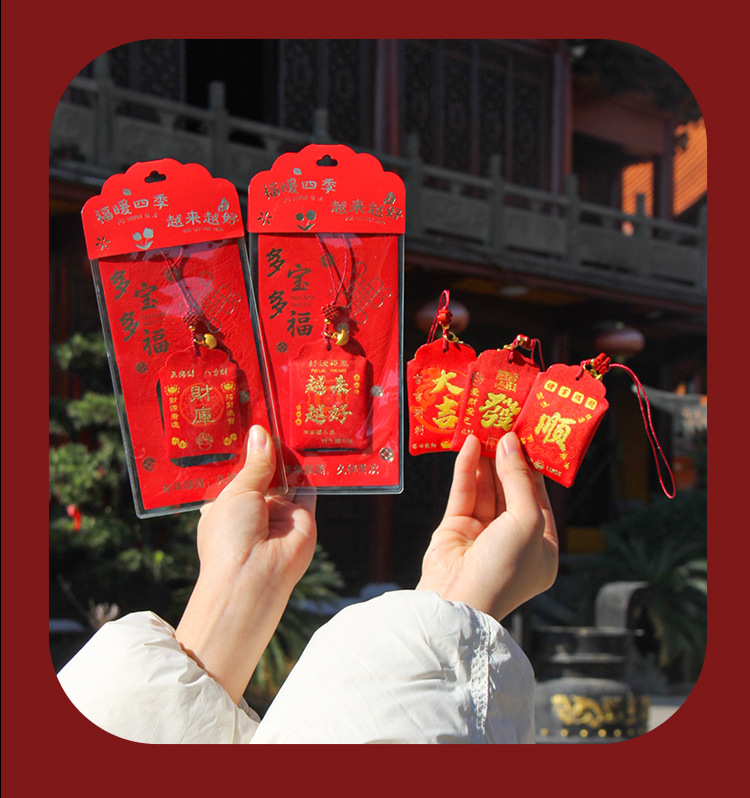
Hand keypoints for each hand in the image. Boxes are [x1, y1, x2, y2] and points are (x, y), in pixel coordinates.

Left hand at [175, 425, 316, 703]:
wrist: (253, 577)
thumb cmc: (230, 535)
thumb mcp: (236, 492)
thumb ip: (254, 464)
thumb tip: (261, 433)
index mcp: (228, 504)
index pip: (237, 472)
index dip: (243, 450)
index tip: (247, 421)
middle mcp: (254, 508)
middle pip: (264, 472)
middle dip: (268, 449)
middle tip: (274, 413)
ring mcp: (280, 513)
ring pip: (287, 478)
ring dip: (289, 457)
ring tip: (293, 422)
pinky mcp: (304, 518)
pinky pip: (309, 489)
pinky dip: (310, 469)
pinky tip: (309, 443)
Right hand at [416, 432, 557, 621]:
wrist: (459, 601)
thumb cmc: (505, 568)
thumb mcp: (527, 521)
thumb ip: (520, 480)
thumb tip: (509, 444)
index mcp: (541, 547)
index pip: (539, 498)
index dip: (533, 467)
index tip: (527, 436)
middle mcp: (513, 540)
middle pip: (511, 490)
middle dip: (507, 460)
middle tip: (503, 426)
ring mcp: (483, 535)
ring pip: (486, 489)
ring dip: (486, 460)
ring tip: (485, 428)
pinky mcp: (455, 529)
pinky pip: (464, 494)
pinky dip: (467, 470)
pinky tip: (470, 446)